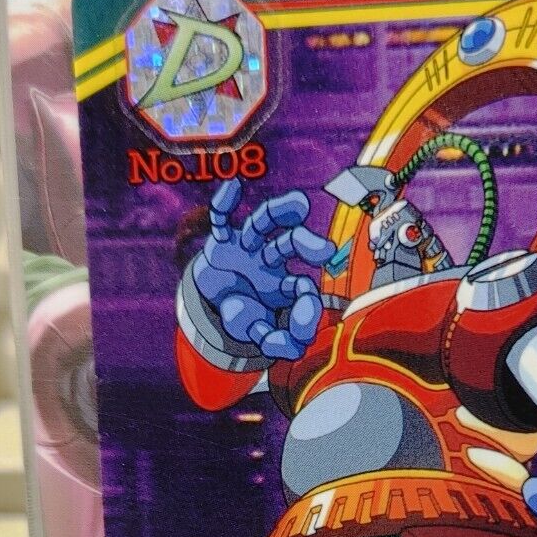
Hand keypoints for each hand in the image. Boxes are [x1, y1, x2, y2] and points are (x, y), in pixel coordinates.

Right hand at [193, 179, 335, 360]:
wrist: (209, 303)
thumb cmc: (243, 314)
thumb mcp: (258, 335)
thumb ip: (279, 343)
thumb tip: (298, 348)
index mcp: (284, 285)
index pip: (302, 288)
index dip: (306, 303)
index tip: (305, 312)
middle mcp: (270, 260)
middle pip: (291, 244)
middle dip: (308, 244)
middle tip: (326, 250)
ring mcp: (246, 248)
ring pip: (264, 222)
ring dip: (281, 211)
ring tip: (301, 204)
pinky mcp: (221, 241)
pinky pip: (221, 219)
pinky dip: (224, 204)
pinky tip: (233, 188)